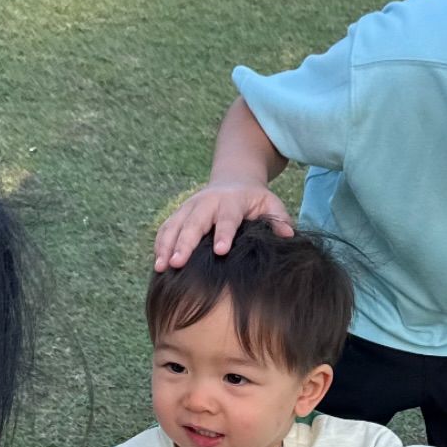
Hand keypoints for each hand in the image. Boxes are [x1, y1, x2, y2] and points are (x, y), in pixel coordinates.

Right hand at [154, 183, 293, 270]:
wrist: (234, 179)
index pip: (227, 219)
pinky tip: (157, 263)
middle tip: (176, 263)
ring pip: (174, 225)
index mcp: (231, 201)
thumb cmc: (255, 200)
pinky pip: (166, 228)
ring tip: (160, 267)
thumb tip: (288, 235)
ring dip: (165, 245)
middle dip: (184, 243)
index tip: (220, 251)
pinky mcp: (179, 213)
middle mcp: (206, 202)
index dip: (223, 234)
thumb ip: (279, 219)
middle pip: (193, 223)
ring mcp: (189, 207)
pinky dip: (160, 244)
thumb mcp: (271, 204)